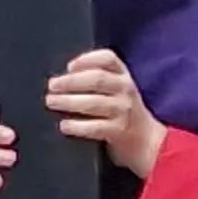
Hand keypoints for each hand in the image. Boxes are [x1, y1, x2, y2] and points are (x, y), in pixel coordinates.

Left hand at [47, 49, 168, 177]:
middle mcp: (125, 89)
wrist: (146, 139)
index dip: (87, 60)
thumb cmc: (122, 110)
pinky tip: (64, 125)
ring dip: (69, 102)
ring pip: (94, 103)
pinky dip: (77, 126)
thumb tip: (61, 77)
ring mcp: (123, 110)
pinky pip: (95, 127)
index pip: (108, 59)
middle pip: (97, 79)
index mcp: (123, 75)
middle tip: (52, 86)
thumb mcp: (117, 88)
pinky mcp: (119, 131)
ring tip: (52, 102)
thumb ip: (96, 78)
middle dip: (71, 81)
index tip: (69, 66)